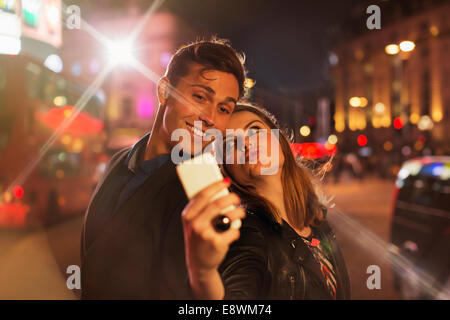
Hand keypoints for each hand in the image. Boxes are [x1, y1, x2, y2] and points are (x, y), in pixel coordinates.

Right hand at [181, 178, 245, 298]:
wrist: (198, 264)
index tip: (226, 181)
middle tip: (237, 198)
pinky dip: (236, 230)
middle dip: (231, 198)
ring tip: (240, 213)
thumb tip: (219, 189)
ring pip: (228, 215)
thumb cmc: (198, 238)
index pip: (202, 195)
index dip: (216, 186)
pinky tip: (233, 232)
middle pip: (217, 204)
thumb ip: (200, 208)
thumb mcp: (192, 223)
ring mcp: (205, 234)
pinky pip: (233, 231)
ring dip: (239, 212)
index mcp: (188, 216)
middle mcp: (195, 224)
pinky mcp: (217, 244)